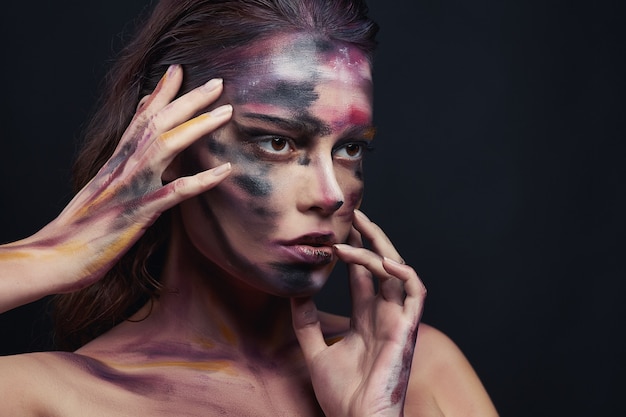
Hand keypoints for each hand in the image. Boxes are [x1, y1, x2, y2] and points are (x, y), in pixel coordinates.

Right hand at [7, 64, 231, 294]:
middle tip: (218, 82)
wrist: (54, 256)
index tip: (179, 70)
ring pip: (165, 146)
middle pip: (157, 122)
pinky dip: (201, 180)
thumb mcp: (101, 187)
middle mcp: (123, 166)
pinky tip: (224, 171)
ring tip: (226, 112)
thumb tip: (136, 147)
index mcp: (116, 160)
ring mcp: (131, 188)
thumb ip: (121, 165)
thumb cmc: (81, 224)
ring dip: (197, 127)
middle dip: (188, 99)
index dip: (160, 92)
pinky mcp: (138, 213)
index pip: (140, 118)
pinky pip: (175, 192)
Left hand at [291, 210, 425, 416]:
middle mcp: (384, 315)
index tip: (337, 230)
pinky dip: (404, 272)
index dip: (354, 251)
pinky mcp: (406, 329)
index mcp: (367, 320)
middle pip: (382, 266)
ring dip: (380, 248)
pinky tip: (383, 260)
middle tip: (353, 214)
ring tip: (358, 229)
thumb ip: (307, 323)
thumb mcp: (315, 352)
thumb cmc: (342, 396)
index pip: (364, 275)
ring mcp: (397, 321)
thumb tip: (294, 293)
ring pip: (397, 271)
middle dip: (370, 238)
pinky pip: (415, 293)